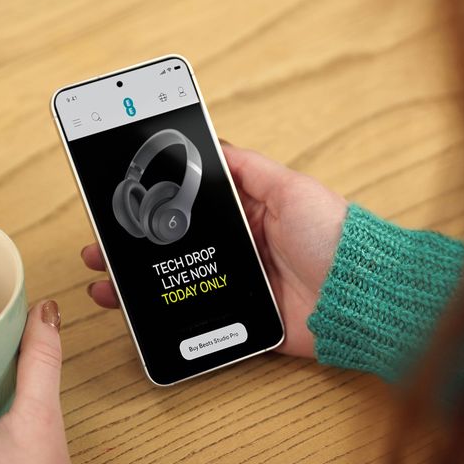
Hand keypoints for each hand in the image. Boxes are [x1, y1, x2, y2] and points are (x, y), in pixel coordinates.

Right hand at [82, 143, 346, 357]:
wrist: (361, 297)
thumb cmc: (335, 238)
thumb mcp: (291, 187)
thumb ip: (250, 168)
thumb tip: (215, 144)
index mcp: (252, 212)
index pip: (193, 202)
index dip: (158, 201)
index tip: (126, 198)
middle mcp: (242, 248)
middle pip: (178, 243)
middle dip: (137, 243)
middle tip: (102, 242)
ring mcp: (240, 284)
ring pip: (178, 280)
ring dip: (139, 281)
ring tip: (106, 278)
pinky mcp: (244, 319)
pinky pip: (197, 317)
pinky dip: (165, 318)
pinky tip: (137, 313)